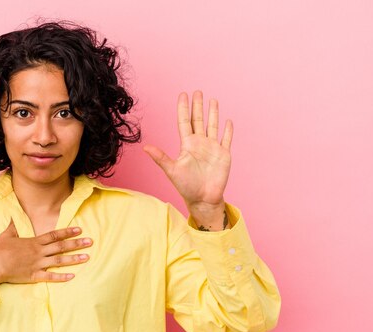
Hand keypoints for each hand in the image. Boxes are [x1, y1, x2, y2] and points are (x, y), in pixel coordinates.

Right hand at [0, 221, 91, 290]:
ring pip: (59, 261)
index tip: (80, 230)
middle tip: (90, 242)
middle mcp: (38, 252)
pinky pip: (50, 277)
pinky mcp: (34, 276)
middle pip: (61, 247)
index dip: (68, 232)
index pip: (54, 235)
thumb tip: (12, 217)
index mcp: (34, 242)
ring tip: (86, 257)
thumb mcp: (7, 235)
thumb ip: (13, 226)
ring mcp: (37, 264)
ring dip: (74, 259)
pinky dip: (61, 277)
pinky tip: (72, 276)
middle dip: (76, 244)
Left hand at [143, 90, 232, 209]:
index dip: (184, 108)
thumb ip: (160, 157)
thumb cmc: (186, 187)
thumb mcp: (171, 170)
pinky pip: (226, 139)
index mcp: (187, 145)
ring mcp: (212, 148)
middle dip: (198, 106)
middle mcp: (200, 144)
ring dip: (213, 113)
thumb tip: (145, 148)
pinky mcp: (224, 154)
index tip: (183, 95)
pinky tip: (228, 121)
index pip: (184, 122)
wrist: (203, 199)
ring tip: (212, 100)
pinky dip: (228, 130)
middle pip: (198, 120)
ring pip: (213, 126)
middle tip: (197, 91)